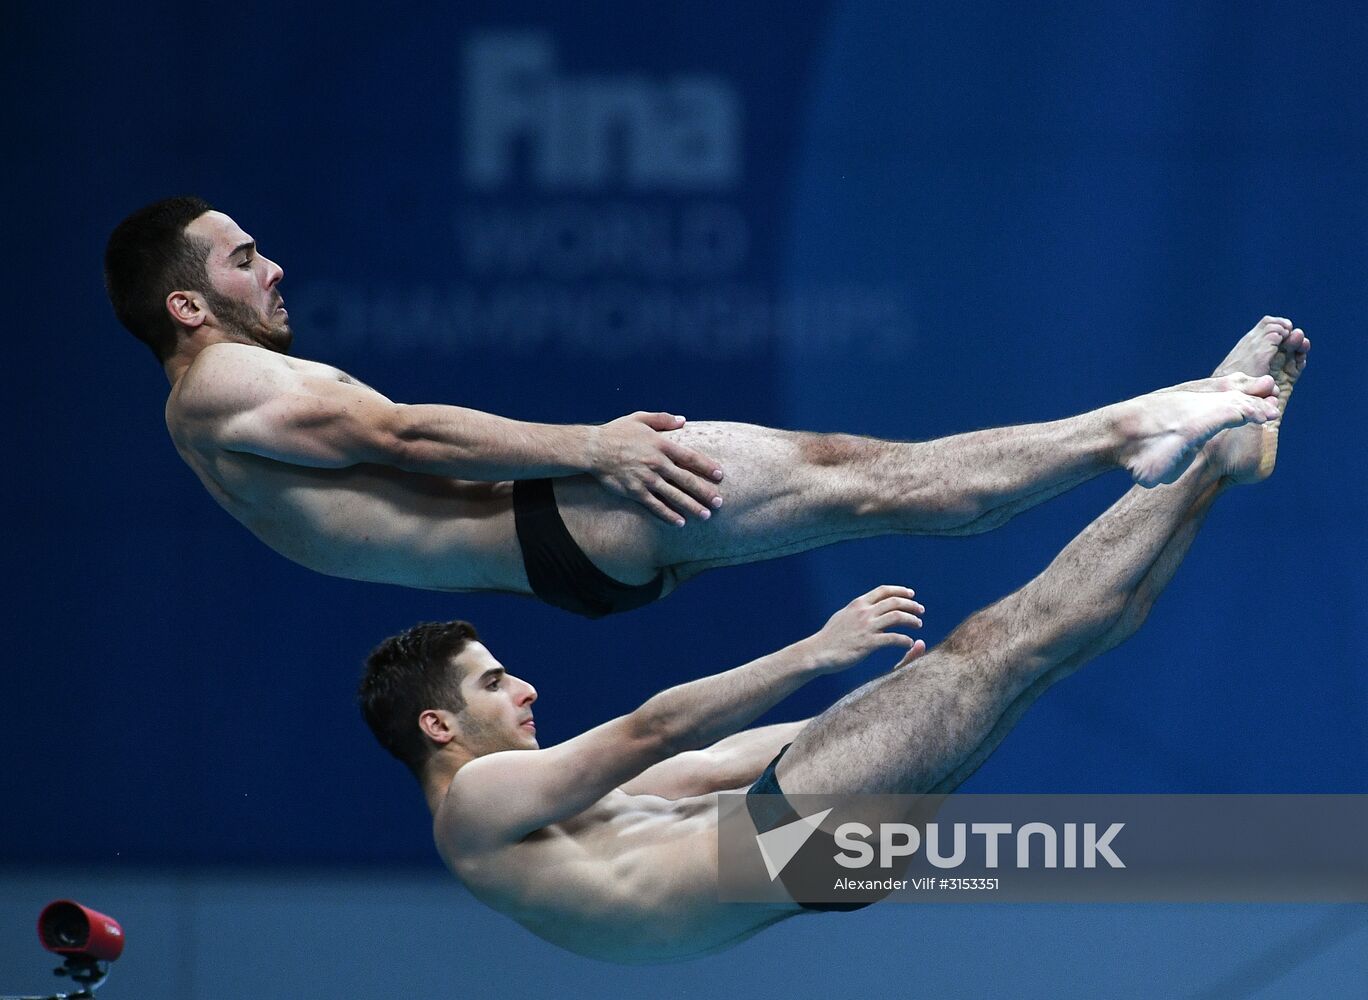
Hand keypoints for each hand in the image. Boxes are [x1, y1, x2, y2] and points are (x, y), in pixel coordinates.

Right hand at [590, 412, 724, 525]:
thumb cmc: (616, 432)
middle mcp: (657, 463)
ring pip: (674, 495)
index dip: (706, 466)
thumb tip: (683, 420)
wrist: (593, 449)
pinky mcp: (635, 492)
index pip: (689, 457)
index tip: (719, 475)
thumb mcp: (640, 418)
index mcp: (661, 444)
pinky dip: (668, 515)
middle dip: (704, 492)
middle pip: (686, 480)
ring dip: (691, 506)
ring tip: (706, 516)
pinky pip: (655, 506)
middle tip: (719, 502)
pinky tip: (680, 522)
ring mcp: (647, 479)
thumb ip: (663, 419)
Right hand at [808, 585, 925, 671]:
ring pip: (897, 617)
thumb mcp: (843, 616)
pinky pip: (893, 638)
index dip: (900, 591)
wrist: (818, 651)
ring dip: (911, 620)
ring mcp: (867, 627)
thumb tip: (866, 607)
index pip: (883, 591)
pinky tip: (908, 643)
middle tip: (920, 611)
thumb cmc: (830, 637)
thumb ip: (857, 610)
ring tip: (918, 624)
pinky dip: (904, 640)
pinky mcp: (869, 643)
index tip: (911, 594)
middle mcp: (864, 612)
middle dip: (911, 605)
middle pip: (894, 602)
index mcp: (858, 604)